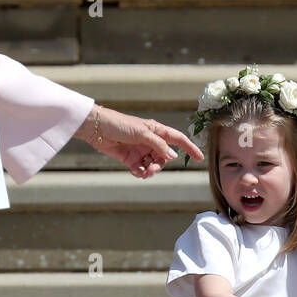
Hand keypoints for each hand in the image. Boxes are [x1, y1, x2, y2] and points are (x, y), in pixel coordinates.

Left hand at [76, 103, 203, 177]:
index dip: (189, 148)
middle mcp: (150, 141)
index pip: (178, 139)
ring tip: (143, 172)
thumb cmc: (120, 124)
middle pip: (164, 157)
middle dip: (160, 165)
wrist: (98, 129)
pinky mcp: (130, 158)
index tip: (199, 158)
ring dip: (150, 171)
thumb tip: (172, 157)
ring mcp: (140, 150)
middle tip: (152, 168)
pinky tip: (136, 172)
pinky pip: (141, 169)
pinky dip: (140, 172)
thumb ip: (159, 145)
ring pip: (153, 165)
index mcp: (156, 131)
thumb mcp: (143, 133)